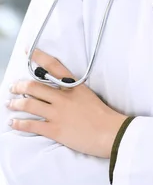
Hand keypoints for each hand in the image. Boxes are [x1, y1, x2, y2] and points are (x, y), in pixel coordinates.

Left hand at [5, 49, 128, 158]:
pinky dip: (19, 123)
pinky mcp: (55, 129)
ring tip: (10, 103)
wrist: (110, 132)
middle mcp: (63, 97)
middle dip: (19, 86)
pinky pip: (32, 125)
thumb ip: (73, 91)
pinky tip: (13, 122)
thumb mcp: (88, 95)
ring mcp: (58, 113)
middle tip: (13, 87)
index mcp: (73, 86)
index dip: (39, 57)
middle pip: (34, 86)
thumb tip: (58, 90)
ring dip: (16, 103)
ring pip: (29, 104)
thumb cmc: (102, 115)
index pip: (53, 66)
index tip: (29, 51)